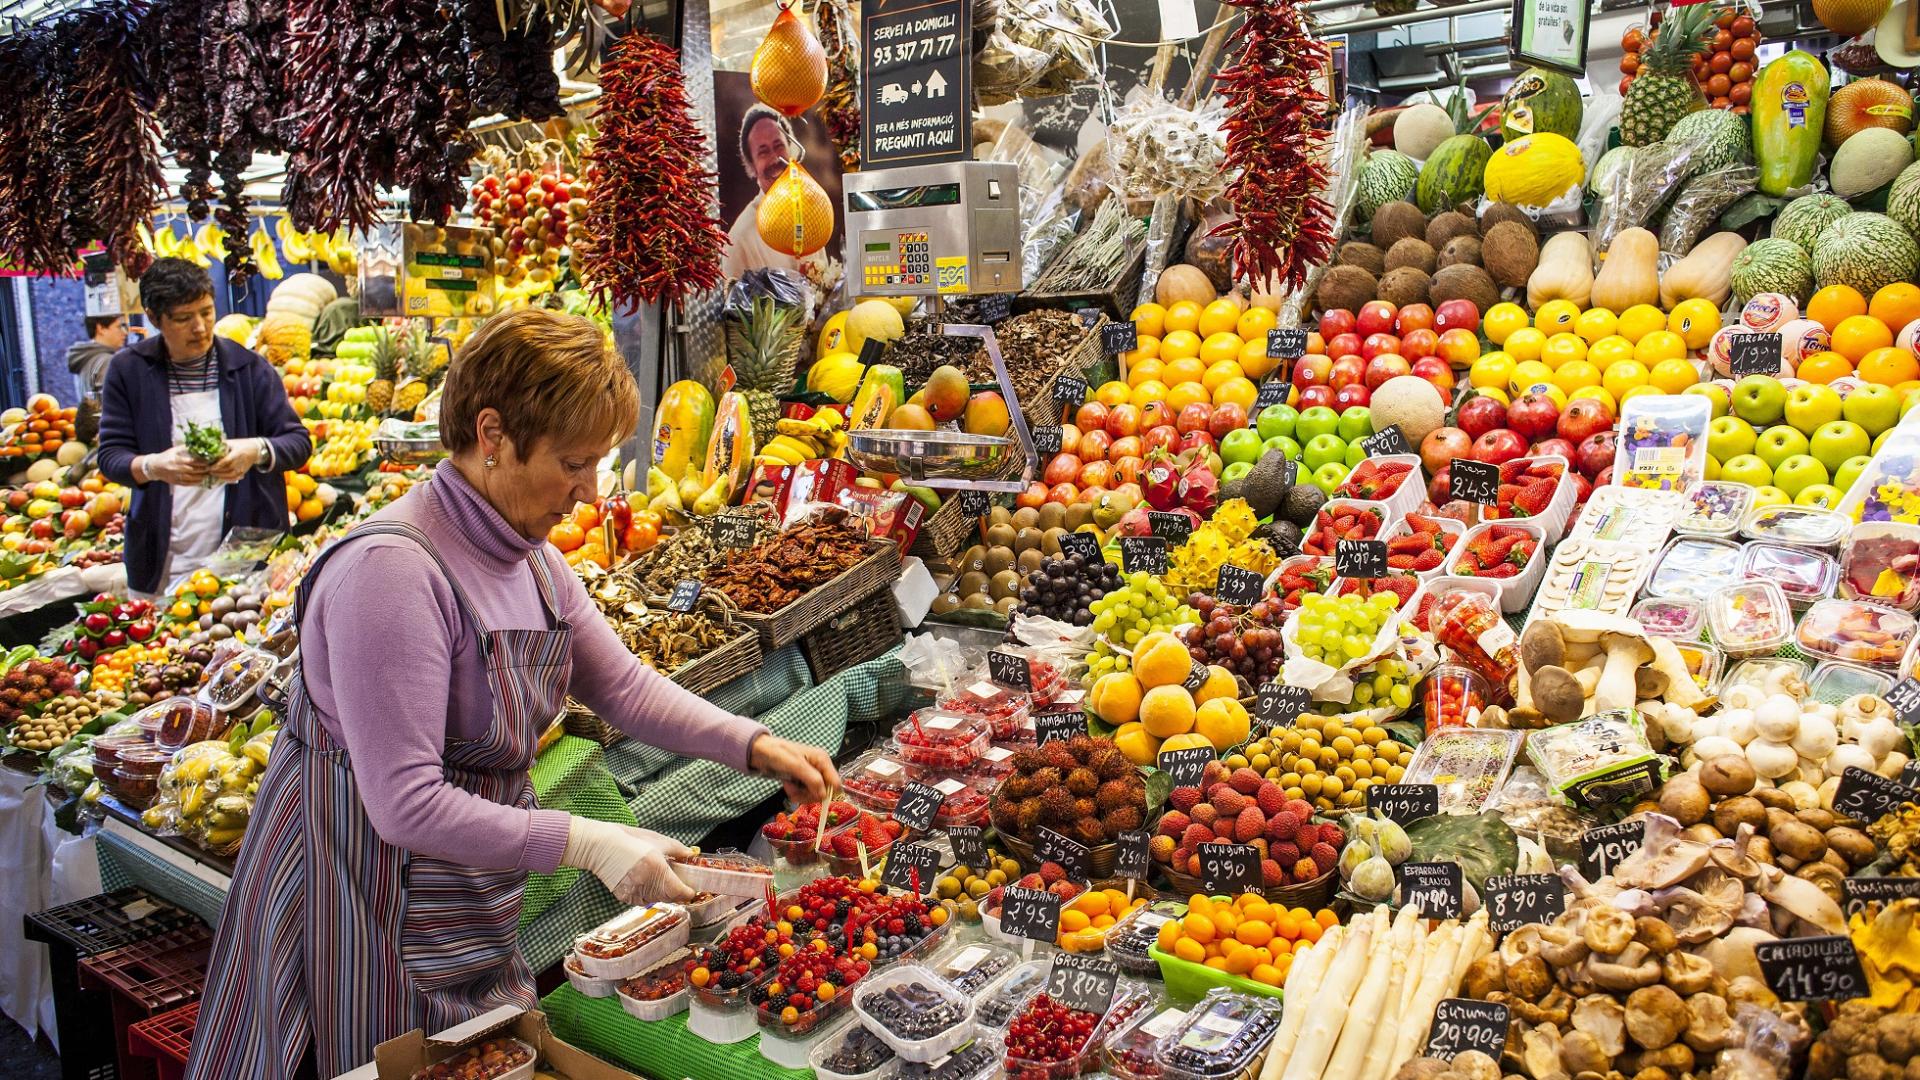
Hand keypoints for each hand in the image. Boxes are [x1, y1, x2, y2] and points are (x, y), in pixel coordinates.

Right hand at [139, 445, 209, 485]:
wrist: (153, 467)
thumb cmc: (166, 456)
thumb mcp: (173, 450)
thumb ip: (185, 448)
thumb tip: (197, 444)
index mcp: (175, 460)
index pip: (191, 461)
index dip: (201, 462)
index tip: (208, 461)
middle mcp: (175, 468)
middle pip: (192, 470)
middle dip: (202, 470)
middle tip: (210, 468)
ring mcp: (175, 476)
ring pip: (190, 478)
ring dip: (200, 477)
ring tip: (207, 475)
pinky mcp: (174, 482)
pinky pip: (186, 484)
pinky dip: (194, 483)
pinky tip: (201, 481)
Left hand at [209, 438, 262, 482]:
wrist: (255, 449)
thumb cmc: (241, 444)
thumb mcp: (231, 442)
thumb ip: (221, 445)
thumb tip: (208, 445)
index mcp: (238, 452)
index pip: (227, 460)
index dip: (217, 465)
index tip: (209, 467)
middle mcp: (241, 461)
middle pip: (228, 469)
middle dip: (217, 471)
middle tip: (208, 470)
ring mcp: (243, 467)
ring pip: (231, 475)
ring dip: (221, 476)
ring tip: (213, 474)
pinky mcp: (243, 471)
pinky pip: (235, 477)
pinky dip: (228, 479)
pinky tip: (221, 478)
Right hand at [561, 817, 694, 903]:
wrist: (600, 846)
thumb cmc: (629, 839)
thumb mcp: (657, 840)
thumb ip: (677, 849)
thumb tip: (691, 854)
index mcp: (657, 868)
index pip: (679, 892)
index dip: (688, 892)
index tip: (692, 889)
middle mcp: (646, 883)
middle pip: (670, 897)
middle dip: (677, 892)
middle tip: (679, 881)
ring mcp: (634, 892)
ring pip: (657, 899)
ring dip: (663, 893)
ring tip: (660, 878)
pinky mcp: (624, 897)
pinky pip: (643, 899)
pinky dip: (648, 893)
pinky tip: (645, 881)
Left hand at [750, 735, 839, 804]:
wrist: (761, 753)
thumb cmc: (778, 753)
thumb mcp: (795, 765)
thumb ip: (812, 779)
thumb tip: (824, 795)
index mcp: (822, 760)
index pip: (835, 783)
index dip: (826, 792)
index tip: (811, 794)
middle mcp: (819, 768)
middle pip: (824, 792)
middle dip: (808, 794)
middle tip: (795, 788)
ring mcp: (811, 775)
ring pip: (814, 795)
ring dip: (800, 794)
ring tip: (789, 785)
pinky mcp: (803, 781)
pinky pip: (805, 794)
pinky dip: (796, 793)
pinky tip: (788, 785)